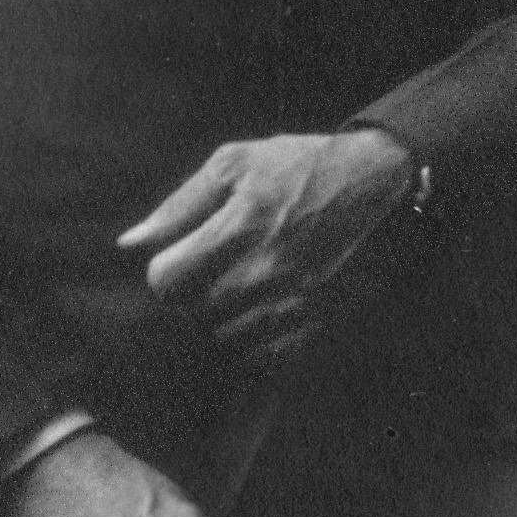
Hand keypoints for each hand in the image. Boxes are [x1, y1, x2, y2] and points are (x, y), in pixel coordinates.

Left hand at [124, 129, 415, 367]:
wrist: (386, 180)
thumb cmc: (304, 166)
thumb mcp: (238, 164)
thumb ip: (181, 204)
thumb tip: (130, 243)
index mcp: (241, 226)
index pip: (166, 281)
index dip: (166, 271)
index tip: (184, 258)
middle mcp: (268, 269)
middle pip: (194, 313)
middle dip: (195, 294)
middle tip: (215, 271)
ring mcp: (298, 299)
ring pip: (228, 337)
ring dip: (225, 318)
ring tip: (243, 287)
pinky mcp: (324, 318)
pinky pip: (269, 352)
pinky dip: (259, 338)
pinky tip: (267, 307)